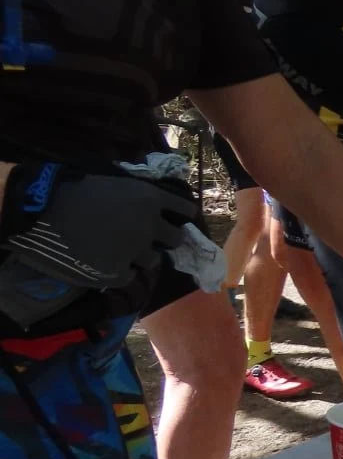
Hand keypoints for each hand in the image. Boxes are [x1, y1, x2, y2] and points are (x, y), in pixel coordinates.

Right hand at [2, 166, 199, 289]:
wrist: (40, 212)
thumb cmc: (71, 189)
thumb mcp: (113, 181)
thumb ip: (137, 193)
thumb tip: (152, 200)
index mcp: (150, 198)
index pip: (185, 209)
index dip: (180, 215)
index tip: (174, 218)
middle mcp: (150, 226)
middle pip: (176, 239)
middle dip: (165, 238)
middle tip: (147, 238)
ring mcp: (135, 251)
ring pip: (152, 260)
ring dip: (140, 256)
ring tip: (118, 250)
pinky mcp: (116, 273)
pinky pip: (129, 277)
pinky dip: (120, 272)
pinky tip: (104, 263)